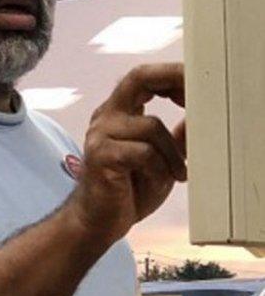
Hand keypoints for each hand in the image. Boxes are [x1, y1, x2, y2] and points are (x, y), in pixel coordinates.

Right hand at [74, 63, 185, 243]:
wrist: (97, 220)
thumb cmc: (128, 189)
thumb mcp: (160, 159)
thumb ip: (174, 137)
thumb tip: (199, 119)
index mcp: (118, 113)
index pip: (143, 78)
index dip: (171, 75)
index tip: (198, 83)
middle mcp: (105, 117)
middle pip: (138, 78)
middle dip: (173, 79)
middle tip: (198, 95)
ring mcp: (100, 135)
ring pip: (152, 126)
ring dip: (173, 153)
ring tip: (178, 174)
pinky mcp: (101, 156)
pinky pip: (144, 153)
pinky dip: (160, 169)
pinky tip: (160, 181)